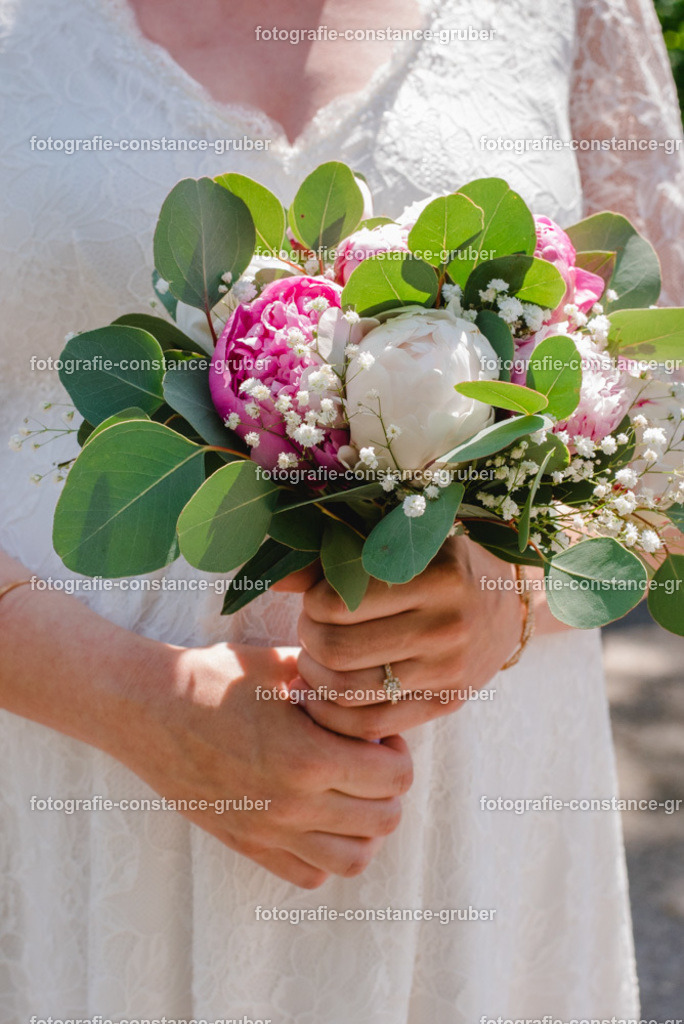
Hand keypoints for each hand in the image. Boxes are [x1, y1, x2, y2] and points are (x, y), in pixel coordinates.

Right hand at [107, 641, 412, 888]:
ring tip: (349, 793)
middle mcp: (293, 805)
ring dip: (364, 828)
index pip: (395, 776)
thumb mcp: (278, 665)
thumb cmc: (211, 679)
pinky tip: (316, 816)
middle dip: (389, 787)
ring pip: (353, 860)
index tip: (378, 732)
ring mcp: (268, 832)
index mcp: (307, 757)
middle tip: (369, 759)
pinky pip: (308, 875)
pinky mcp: (246, 844)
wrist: (144, 709)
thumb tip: (371, 690)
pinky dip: (325, 854)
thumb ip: (332, 681)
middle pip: (384, 821)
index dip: (397, 749)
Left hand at [296, 535, 523, 739]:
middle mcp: (447, 624)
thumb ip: (337, 559)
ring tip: (315, 659)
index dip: (313, 603)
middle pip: (339, 650)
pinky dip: (333, 713)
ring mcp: (449, 669)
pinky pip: (371, 723)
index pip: (340, 602)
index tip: (319, 598)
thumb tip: (276, 581)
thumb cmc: (438, 560)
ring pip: (349, 691)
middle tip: (312, 629)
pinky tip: (323, 693)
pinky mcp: (447, 702)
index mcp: (436, 574)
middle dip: (309, 640)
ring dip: (315, 677)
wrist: (507, 597)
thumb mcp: (399, 544)